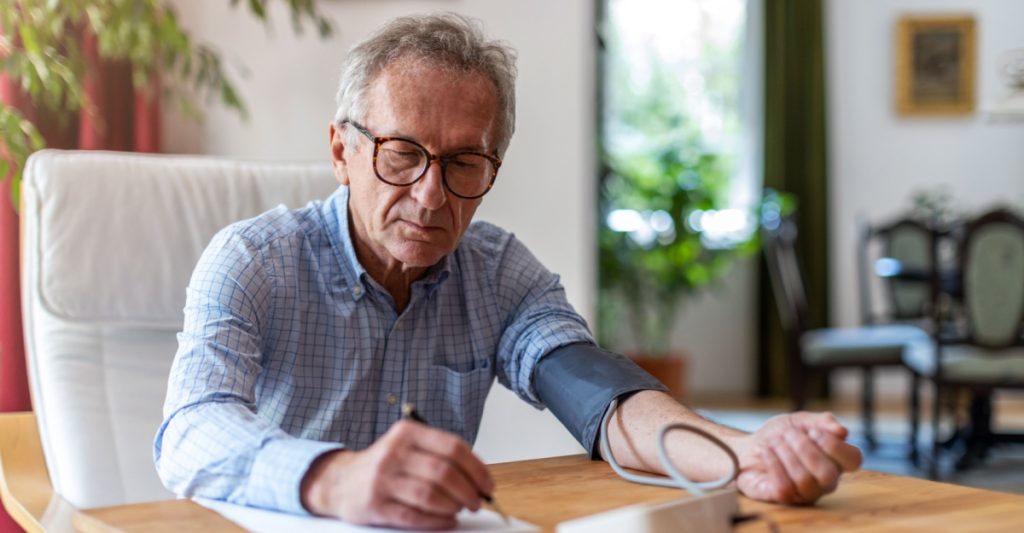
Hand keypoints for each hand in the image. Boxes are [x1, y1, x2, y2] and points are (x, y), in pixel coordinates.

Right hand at [301, 420, 493, 529]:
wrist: (340, 481)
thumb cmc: (385, 466)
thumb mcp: (408, 448)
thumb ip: (439, 456)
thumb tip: (479, 478)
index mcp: (407, 433)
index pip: (452, 447)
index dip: (476, 468)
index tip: (487, 484)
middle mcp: (393, 452)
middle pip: (444, 472)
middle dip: (468, 491)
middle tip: (477, 501)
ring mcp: (382, 479)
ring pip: (430, 495)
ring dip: (453, 506)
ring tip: (460, 510)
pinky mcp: (375, 504)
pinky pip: (414, 515)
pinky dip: (436, 521)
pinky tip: (446, 520)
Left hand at [735, 411, 862, 504]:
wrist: (747, 447)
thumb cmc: (779, 435)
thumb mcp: (799, 421)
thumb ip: (821, 422)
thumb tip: (842, 431)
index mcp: (835, 460)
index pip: (853, 460)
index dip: (834, 445)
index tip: (812, 431)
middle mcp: (825, 480)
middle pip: (827, 473)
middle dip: (805, 449)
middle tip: (788, 434)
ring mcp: (805, 493)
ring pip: (804, 480)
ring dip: (785, 454)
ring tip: (775, 442)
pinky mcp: (784, 499)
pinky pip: (784, 487)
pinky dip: (772, 463)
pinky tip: (764, 451)